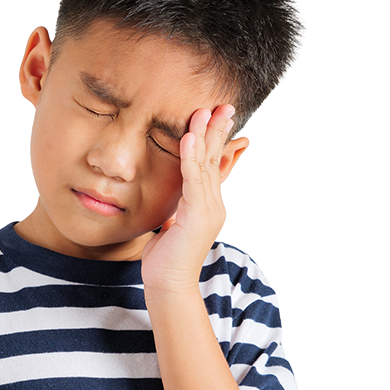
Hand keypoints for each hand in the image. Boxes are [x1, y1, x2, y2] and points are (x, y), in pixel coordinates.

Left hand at [141, 104, 235, 295]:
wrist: (168, 285)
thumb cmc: (165, 259)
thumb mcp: (172, 226)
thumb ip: (178, 209)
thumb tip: (176, 202)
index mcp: (206, 205)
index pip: (214, 166)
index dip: (217, 141)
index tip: (220, 118)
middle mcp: (212, 205)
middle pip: (216, 160)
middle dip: (218, 131)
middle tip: (224, 105)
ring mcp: (207, 210)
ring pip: (206, 165)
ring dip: (205, 135)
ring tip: (204, 111)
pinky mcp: (197, 215)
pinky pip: (193, 179)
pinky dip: (190, 156)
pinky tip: (189, 137)